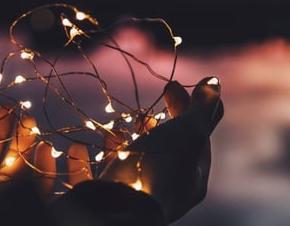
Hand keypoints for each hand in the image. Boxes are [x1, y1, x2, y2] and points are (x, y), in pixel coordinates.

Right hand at [56, 77, 223, 223]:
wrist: (120, 207)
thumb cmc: (159, 168)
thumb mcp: (190, 132)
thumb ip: (203, 109)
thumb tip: (214, 82)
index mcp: (192, 178)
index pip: (195, 137)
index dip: (186, 108)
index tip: (171, 85)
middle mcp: (165, 192)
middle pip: (161, 154)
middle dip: (152, 129)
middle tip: (142, 114)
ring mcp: (134, 197)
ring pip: (125, 168)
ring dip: (118, 146)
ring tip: (112, 131)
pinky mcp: (101, 201)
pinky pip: (91, 181)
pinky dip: (83, 164)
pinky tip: (75, 149)